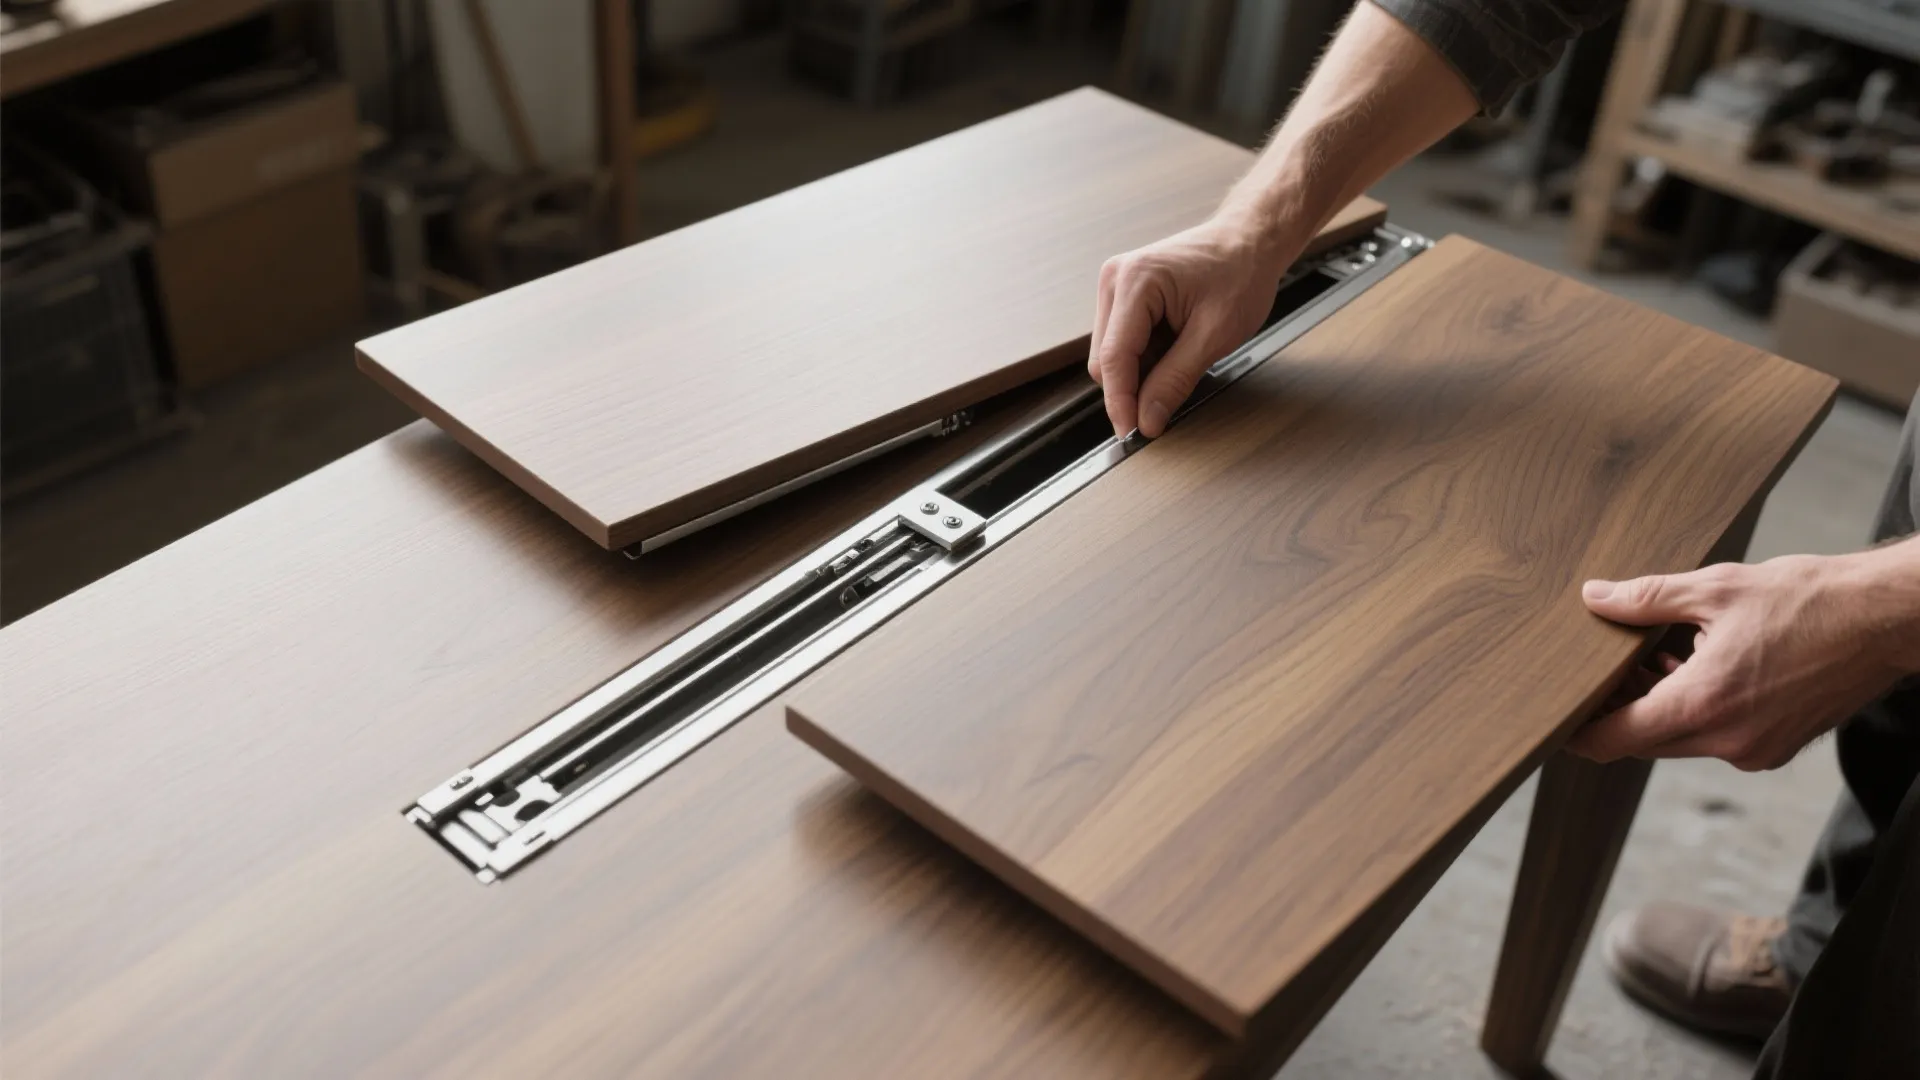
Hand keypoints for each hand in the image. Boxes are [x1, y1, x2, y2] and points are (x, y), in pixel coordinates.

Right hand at [1089, 215, 1296, 437]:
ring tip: (1184, 357)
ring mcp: (1116, 286)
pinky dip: (1147, 358)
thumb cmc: (1240, 274)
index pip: (1114, 358)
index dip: (1121, 402)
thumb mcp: (1215, 335)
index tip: (1132, 433)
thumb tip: (1147, 419)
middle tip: (1169, 403)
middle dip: (1132, 388)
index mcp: (1135, 281)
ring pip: (1112, 355)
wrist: (1250, 241)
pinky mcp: (1124, 296)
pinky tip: (1176, 346)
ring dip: (1141, 372)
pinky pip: (1123, 343)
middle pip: (1105, 359)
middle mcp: (1115, 280)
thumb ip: (1175, 380)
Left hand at [1571, 547, 1919, 770]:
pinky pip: (1715, 738)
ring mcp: (1755, 751)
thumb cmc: (1808, 600)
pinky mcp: (1776, 747)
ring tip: (1654, 657)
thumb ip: (1645, 599)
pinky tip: (1696, 667)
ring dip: (1660, 706)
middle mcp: (1727, 741)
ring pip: (1680, 739)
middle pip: (1645, 741)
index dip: (1578, 733)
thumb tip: (1594, 597)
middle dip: (1620, 710)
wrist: (1885, 620)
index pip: (1615, 740)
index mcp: (1703, 705)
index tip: (1558, 720)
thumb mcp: (1715, 589)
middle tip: (1607, 670)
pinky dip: (1696, 710)